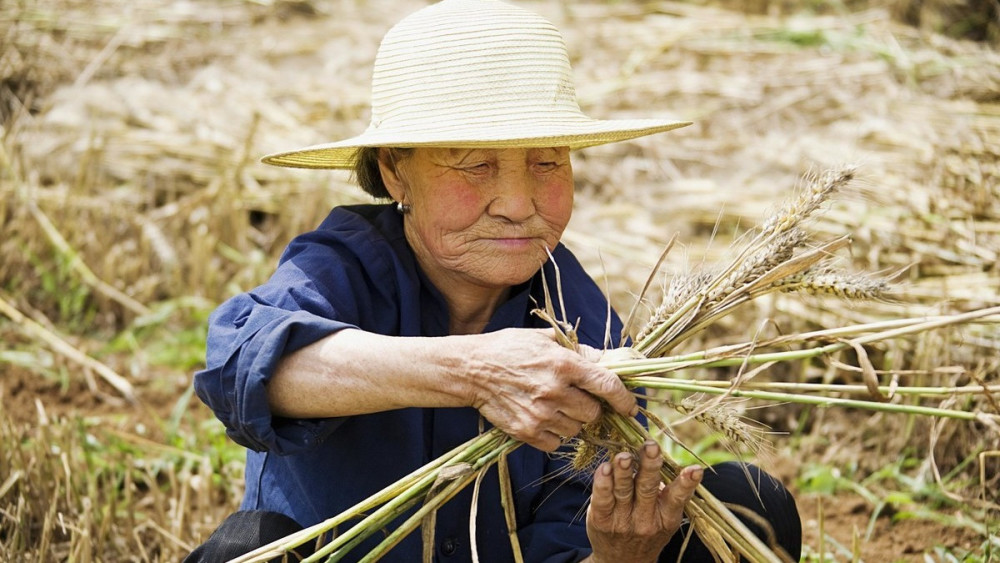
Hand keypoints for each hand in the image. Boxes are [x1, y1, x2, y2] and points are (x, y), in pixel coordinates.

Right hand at [463, 328, 637, 450]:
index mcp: (564, 364)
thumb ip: (578, 350)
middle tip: (577, 400)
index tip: (630, 407)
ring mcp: (540, 414)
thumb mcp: (544, 339)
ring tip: (554, 407)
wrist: (470, 370)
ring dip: (572, 422)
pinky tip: (542, 419)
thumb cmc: (508, 349)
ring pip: (576, 430)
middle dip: (591, 408)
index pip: (607, 386)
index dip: (624, 399)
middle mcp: (555, 391)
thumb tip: (607, 359)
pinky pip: (555, 444)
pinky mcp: (526, 431)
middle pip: (594, 413)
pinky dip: (554, 436)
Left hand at [586, 441, 701, 562]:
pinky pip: (602, 500)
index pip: (677, 499)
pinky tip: (604, 468)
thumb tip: (662, 455)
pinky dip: (602, 484)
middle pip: (648, 489)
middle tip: (651, 446)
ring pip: (623, 492)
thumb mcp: (663, 517)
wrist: (621, 561)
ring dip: (623, 472)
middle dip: (649, 466)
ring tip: (624, 456)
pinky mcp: (601, 521)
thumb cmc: (646, 528)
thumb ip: (665, 491)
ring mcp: (622, 522)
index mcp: (666, 517)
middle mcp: (646, 521)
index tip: (695, 469)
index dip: (685, 484)